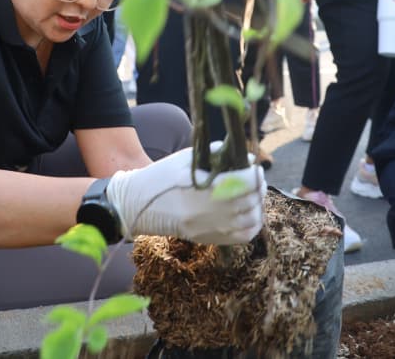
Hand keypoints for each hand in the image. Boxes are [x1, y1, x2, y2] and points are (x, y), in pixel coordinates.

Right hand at [107, 143, 266, 244]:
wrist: (137, 204)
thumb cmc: (161, 176)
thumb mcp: (187, 158)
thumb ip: (217, 155)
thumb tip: (246, 158)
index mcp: (205, 186)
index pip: (246, 182)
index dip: (255, 174)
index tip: (254, 168)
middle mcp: (210, 210)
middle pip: (251, 200)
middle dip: (257, 188)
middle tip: (255, 180)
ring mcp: (210, 228)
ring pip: (251, 220)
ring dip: (256, 206)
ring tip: (252, 196)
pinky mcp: (208, 239)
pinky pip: (242, 237)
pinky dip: (252, 225)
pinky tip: (249, 214)